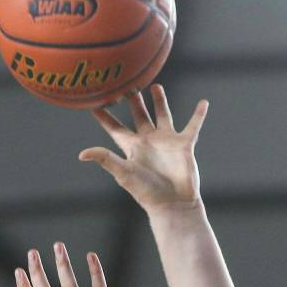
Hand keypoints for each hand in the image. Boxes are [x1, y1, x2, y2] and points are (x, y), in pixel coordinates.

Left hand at [79, 84, 207, 213]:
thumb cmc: (146, 192)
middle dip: (133, 101)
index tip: (94, 100)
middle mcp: (148, 141)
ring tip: (155, 86)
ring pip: (162, 115)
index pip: (115, 128)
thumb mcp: (124, 173)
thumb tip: (82, 154)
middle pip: (138, 116)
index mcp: (132, 147)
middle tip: (127, 83)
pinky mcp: (184, 145)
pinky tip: (204, 102)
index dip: (105, 115)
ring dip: (160, 101)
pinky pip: (193, 126)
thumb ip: (106, 160)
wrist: (172, 203)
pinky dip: (199, 115)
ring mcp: (166, 142)